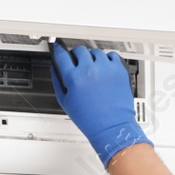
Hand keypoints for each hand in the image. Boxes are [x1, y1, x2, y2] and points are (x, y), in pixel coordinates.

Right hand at [50, 41, 151, 166]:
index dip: (58, 50)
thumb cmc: (90, 118)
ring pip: (95, 52)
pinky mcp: (119, 70)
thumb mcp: (65, 102)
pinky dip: (107, 59)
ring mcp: (106, 69)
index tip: (58, 49)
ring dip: (92, 57)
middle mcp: (90, 70)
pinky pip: (112, 55)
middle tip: (77, 62)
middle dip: (76, 55)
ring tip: (93, 68)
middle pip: (79, 50)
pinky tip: (104, 67)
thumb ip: (58, 82)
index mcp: (74, 78)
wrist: (111, 126)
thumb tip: (55, 69)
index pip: (62, 55)